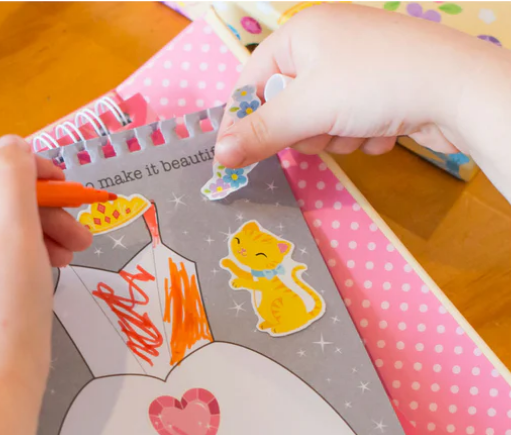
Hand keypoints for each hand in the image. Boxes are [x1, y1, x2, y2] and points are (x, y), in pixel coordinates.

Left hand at [0, 133, 90, 394]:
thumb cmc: (0, 313)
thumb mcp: (13, 231)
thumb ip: (13, 175)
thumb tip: (11, 147)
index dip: (11, 156)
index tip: (55, 180)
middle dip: (33, 199)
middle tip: (77, 220)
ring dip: (34, 227)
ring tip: (74, 251)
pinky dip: (18, 253)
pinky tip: (52, 266)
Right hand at [214, 4, 499, 168]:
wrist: (459, 90)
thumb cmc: (378, 84)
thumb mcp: (308, 110)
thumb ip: (259, 134)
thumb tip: (219, 157)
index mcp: (302, 33)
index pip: (251, 82)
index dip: (245, 120)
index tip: (240, 155)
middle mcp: (326, 44)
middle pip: (284, 107)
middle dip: (303, 131)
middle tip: (323, 130)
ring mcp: (355, 67)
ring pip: (317, 123)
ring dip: (334, 139)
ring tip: (360, 129)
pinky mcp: (379, 90)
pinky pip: (347, 126)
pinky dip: (359, 136)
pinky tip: (382, 129)